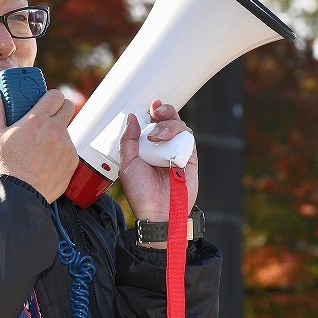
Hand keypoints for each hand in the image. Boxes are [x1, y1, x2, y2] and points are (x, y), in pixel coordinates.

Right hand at [0, 86, 77, 202]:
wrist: (18, 196)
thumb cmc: (4, 166)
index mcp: (38, 121)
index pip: (56, 95)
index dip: (51, 97)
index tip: (45, 103)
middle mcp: (56, 131)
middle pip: (68, 107)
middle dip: (59, 109)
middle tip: (47, 119)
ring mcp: (67, 147)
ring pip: (67, 131)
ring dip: (58, 134)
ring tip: (41, 147)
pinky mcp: (73, 162)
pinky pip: (70, 150)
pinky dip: (61, 152)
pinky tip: (46, 161)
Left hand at [118, 100, 198, 221]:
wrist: (158, 211)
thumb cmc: (141, 193)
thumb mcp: (127, 164)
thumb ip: (128, 140)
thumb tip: (132, 117)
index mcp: (148, 148)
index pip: (153, 123)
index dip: (153, 112)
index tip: (151, 105)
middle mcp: (163, 148)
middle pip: (169, 120)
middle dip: (164, 111)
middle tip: (156, 112)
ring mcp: (177, 152)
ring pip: (180, 127)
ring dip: (169, 125)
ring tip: (157, 136)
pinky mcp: (190, 159)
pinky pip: (188, 140)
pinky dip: (179, 134)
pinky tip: (167, 141)